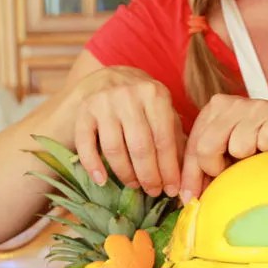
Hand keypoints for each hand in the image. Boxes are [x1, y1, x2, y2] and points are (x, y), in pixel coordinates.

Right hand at [70, 66, 184, 195]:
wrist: (110, 76)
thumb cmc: (143, 102)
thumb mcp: (163, 111)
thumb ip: (175, 138)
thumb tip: (184, 176)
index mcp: (155, 95)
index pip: (164, 140)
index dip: (169, 169)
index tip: (172, 190)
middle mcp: (129, 95)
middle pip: (140, 147)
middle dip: (149, 175)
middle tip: (153, 191)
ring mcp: (103, 102)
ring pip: (114, 148)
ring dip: (125, 173)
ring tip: (134, 185)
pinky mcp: (83, 111)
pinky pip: (86, 144)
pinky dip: (93, 166)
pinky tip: (102, 180)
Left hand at [179, 95, 267, 201]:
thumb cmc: (260, 144)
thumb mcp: (229, 152)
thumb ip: (207, 167)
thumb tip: (188, 197)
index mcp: (212, 111)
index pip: (193, 146)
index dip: (190, 175)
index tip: (189, 198)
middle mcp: (230, 104)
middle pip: (207, 147)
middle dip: (216, 168)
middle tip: (232, 170)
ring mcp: (255, 107)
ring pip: (239, 147)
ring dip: (249, 158)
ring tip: (258, 153)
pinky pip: (266, 142)